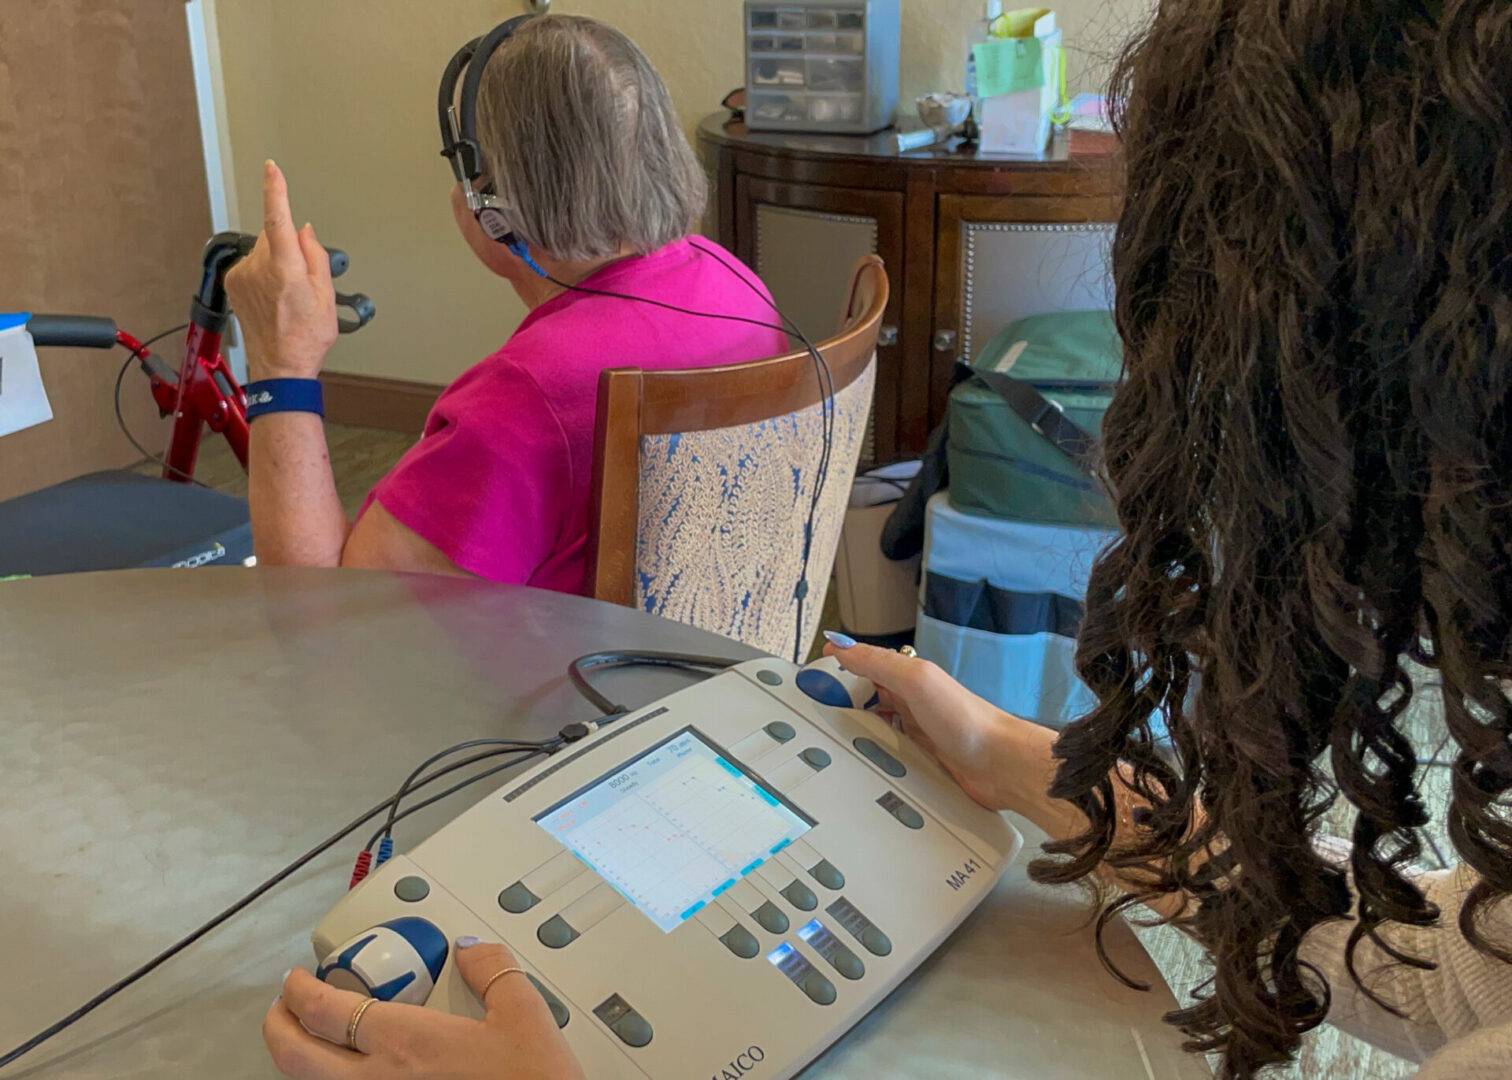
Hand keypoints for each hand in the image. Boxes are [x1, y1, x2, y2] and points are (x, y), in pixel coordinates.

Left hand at [226, 160, 337, 381]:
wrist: (281, 367)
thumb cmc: (305, 339)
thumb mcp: (326, 296)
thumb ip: (316, 256)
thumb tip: (305, 232)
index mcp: (285, 268)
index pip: (278, 218)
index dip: (275, 190)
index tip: (272, 169)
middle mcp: (259, 268)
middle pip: (273, 236)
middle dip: (288, 246)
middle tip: (301, 278)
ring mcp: (242, 276)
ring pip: (262, 251)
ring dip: (275, 262)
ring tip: (286, 295)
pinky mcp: (233, 284)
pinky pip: (251, 265)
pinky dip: (262, 273)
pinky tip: (272, 298)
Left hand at [264, 938, 584, 1079]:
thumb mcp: (524, 1014)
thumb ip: (493, 971)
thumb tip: (472, 951)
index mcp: (406, 1042)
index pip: (324, 1010)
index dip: (299, 989)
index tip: (298, 977)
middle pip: (295, 1056)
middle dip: (278, 1025)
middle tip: (281, 1006)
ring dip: (300, 1059)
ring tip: (309, 1040)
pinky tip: (350, 1075)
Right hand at [823, 641, 1032, 811]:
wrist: (1000, 764)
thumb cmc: (968, 720)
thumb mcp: (916, 681)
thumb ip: (877, 662)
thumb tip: (841, 645)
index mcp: (908, 677)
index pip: (863, 664)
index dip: (838, 667)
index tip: (811, 675)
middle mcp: (911, 702)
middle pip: (865, 695)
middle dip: (841, 698)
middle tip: (813, 707)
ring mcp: (916, 731)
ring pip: (874, 724)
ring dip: (855, 728)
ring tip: (828, 733)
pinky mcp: (921, 759)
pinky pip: (887, 752)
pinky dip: (872, 754)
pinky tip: (862, 761)